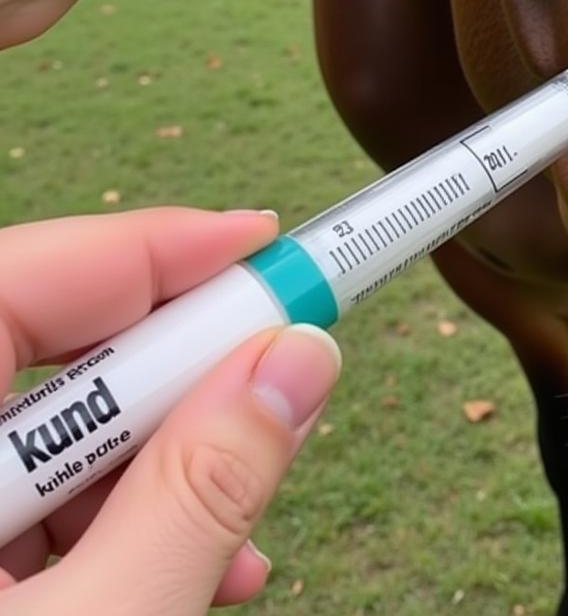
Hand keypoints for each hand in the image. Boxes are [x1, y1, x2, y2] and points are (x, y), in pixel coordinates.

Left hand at [0, 208, 341, 613]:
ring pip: (58, 432)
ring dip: (170, 461)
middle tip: (280, 374)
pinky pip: (37, 501)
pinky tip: (200, 563)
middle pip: (52, 353)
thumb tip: (302, 359)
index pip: (22, 279)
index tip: (269, 242)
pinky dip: (123, 520)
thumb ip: (198, 491)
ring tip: (247, 517)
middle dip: (181, 369)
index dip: (155, 247)